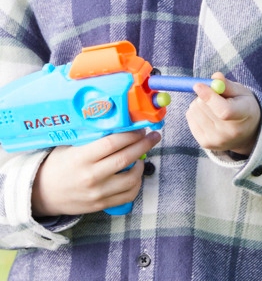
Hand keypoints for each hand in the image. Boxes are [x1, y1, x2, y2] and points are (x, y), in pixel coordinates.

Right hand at [31, 129, 160, 216]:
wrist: (41, 194)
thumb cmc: (58, 164)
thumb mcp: (70, 146)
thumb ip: (93, 137)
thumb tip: (120, 122)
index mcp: (82, 158)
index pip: (112, 143)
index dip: (130, 133)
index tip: (140, 127)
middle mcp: (90, 176)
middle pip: (125, 158)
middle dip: (144, 144)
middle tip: (153, 136)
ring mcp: (96, 193)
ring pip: (130, 179)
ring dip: (141, 165)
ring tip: (142, 155)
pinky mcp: (100, 205)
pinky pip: (127, 196)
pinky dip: (136, 184)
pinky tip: (135, 173)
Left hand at [186, 73, 261, 156]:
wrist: (247, 134)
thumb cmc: (244, 107)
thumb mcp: (242, 92)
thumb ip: (228, 85)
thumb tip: (215, 77)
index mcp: (244, 115)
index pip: (223, 110)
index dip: (209, 97)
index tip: (198, 85)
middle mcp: (230, 132)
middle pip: (204, 108)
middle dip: (205, 95)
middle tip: (215, 95)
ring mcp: (216, 140)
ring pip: (194, 111)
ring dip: (199, 103)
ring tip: (212, 105)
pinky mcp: (205, 143)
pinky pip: (190, 118)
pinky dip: (195, 111)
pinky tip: (207, 113)